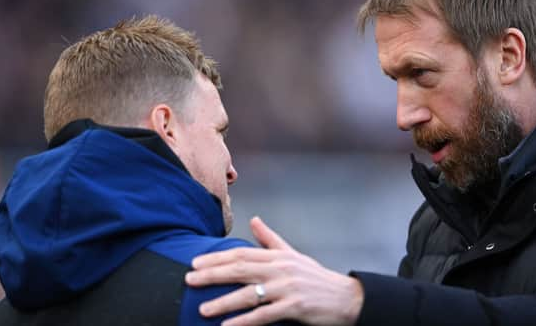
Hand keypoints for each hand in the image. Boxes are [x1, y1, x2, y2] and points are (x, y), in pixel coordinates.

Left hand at [185, 216, 363, 325]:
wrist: (346, 298)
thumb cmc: (316, 278)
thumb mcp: (294, 255)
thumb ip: (271, 240)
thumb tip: (254, 220)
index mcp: (278, 256)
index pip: (242, 253)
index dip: (217, 257)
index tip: (195, 263)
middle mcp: (281, 269)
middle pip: (241, 269)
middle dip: (212, 274)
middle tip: (189, 279)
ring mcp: (288, 288)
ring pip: (249, 294)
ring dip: (224, 302)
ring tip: (203, 309)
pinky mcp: (294, 307)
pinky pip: (264, 315)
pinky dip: (244, 322)